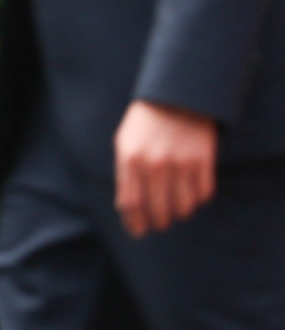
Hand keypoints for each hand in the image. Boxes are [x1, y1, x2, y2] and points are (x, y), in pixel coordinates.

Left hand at [115, 99, 220, 237]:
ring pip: (183, 206)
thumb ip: (124, 174)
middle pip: (157, 209)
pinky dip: (198, 200)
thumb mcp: (124, 144)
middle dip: (158, 222)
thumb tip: (127, 208)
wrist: (177, 97)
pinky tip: (193, 197)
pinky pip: (203, 193)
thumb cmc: (145, 124)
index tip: (139, 232)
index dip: (135, 223)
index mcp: (130, 159)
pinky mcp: (203, 160)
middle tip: (160, 225)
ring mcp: (180, 162)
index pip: (131, 204)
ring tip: (177, 212)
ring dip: (180, 214)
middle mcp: (154, 164)